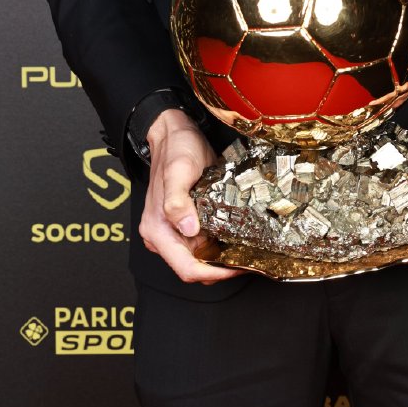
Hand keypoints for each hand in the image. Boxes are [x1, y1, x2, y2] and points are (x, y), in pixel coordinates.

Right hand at [137, 109, 242, 283]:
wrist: (174, 133)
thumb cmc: (175, 148)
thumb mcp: (178, 171)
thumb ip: (177, 200)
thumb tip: (187, 228)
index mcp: (157, 229)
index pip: (186, 268)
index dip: (213, 273)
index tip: (238, 267)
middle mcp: (163, 235)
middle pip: (194, 267)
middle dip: (221, 268)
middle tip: (250, 260)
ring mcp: (174, 230)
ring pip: (200, 257)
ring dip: (222, 258)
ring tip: (248, 250)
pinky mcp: (185, 223)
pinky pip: (203, 243)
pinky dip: (219, 245)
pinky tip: (237, 237)